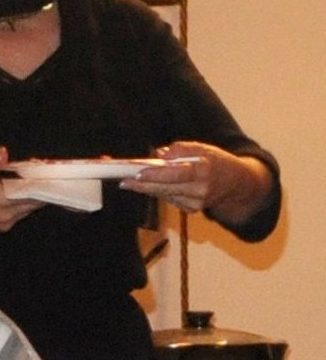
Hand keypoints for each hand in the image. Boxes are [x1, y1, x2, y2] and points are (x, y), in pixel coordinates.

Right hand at [0, 146, 46, 233]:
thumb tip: (3, 153)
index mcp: (1, 201)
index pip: (32, 195)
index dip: (45, 185)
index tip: (57, 177)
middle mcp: (5, 216)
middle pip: (33, 204)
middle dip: (41, 189)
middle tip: (48, 175)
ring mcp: (3, 223)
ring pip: (28, 209)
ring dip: (33, 196)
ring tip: (38, 181)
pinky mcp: (1, 225)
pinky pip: (20, 214)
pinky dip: (24, 203)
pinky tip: (24, 191)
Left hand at [122, 141, 274, 224]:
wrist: (235, 184)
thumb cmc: (217, 162)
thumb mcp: (204, 149)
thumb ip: (182, 150)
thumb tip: (161, 155)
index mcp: (205, 171)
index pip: (176, 174)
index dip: (156, 175)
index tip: (138, 173)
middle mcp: (200, 190)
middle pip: (165, 189)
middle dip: (142, 185)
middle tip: (123, 180)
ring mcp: (195, 203)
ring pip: (165, 195)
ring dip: (146, 188)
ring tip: (128, 181)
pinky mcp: (191, 210)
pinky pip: (170, 199)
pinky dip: (159, 191)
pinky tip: (149, 186)